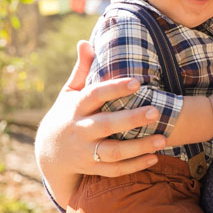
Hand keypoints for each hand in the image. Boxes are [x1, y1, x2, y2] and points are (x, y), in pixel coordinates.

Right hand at [35, 40, 165, 205]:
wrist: (49, 153)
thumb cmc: (67, 114)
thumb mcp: (69, 92)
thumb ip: (81, 70)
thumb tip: (85, 42)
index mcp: (76, 107)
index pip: (94, 96)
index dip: (114, 89)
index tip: (137, 82)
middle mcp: (80, 130)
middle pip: (106, 125)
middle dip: (131, 119)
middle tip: (156, 111)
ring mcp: (86, 151)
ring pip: (113, 152)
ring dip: (139, 147)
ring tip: (163, 138)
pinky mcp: (92, 168)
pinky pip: (115, 170)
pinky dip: (135, 165)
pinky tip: (155, 157)